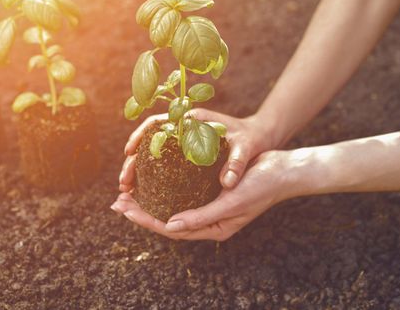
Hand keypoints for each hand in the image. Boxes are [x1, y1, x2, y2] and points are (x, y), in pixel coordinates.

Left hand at [112, 150, 311, 240]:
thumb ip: (201, 217)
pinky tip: (154, 182)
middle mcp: (209, 220)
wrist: (281, 169)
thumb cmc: (260, 186)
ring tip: (129, 193)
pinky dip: (165, 189)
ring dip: (151, 201)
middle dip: (142, 212)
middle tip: (118, 201)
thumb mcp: (231, 203)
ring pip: (173, 207)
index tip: (125, 209)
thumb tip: (169, 226)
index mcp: (214, 229)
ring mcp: (210, 205)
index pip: (172, 229)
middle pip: (168, 220)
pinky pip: (183, 193)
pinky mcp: (211, 190)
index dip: (146, 220)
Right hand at [119, 108, 275, 192]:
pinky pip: (164, 162)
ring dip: (139, 170)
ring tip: (128, 190)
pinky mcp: (188, 153)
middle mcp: (184, 128)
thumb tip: (228, 182)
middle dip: (133, 161)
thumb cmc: (252, 138)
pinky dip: (152, 175)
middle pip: (149, 141)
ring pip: (153, 153)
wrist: (261, 135)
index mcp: (193, 120)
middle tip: (123, 182)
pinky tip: (146, 191)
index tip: (128, 152)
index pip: (158, 123)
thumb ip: (236, 163)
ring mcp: (184, 141)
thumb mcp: (245, 148)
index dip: (140, 136)